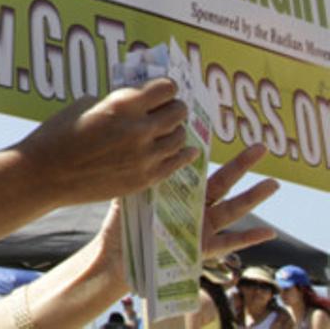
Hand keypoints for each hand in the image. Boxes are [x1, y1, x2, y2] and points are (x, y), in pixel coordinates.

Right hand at [14, 78, 195, 206]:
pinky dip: (183, 154)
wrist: (44, 174)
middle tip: (165, 108)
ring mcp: (144, 157)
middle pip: (178, 111)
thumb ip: (117, 101)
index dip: (164, 86)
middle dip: (172, 106)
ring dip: (175, 130)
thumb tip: (138, 101)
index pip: (166, 87)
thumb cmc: (57, 134)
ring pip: (180, 138)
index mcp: (122, 105)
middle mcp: (139, 130)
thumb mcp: (85, 105)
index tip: (160, 89)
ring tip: (167, 129)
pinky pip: (177, 164)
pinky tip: (187, 150)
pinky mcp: (144, 179)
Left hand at [93, 143, 278, 284]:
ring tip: (273, 183)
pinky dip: (249, 239)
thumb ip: (139, 176)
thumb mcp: (132, 195)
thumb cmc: (123, 224)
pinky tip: (269, 232)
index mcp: (179, 192)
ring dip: (253, 197)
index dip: (211, 153)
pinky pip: (229, 244)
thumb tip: (133, 147)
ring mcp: (202, 228)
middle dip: (241, 165)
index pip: (199, 169)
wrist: (118, 256)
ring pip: (231, 209)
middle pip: (222, 183)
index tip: (223, 134)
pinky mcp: (202, 249)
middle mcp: (194, 208)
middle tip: (260, 147)